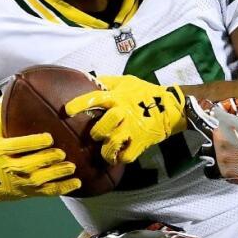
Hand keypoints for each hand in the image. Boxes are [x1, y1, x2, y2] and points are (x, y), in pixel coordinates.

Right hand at [0, 104, 80, 204]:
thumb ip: (0, 114)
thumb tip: (11, 89)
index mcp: (0, 151)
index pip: (18, 146)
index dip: (33, 143)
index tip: (49, 138)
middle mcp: (9, 167)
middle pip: (30, 165)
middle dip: (47, 159)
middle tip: (62, 152)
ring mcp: (19, 182)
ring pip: (40, 180)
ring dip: (57, 174)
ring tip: (72, 166)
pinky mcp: (27, 192)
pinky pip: (46, 192)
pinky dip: (62, 188)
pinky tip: (76, 182)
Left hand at [65, 75, 186, 163]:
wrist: (170, 107)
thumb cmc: (145, 92)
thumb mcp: (126, 81)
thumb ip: (107, 82)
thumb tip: (89, 79)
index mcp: (117, 98)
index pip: (95, 99)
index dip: (79, 105)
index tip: (67, 110)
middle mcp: (122, 113)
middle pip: (102, 127)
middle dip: (95, 133)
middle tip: (95, 135)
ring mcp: (132, 129)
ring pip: (112, 143)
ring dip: (105, 149)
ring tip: (104, 151)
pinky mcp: (141, 142)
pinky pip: (126, 155)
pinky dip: (119, 158)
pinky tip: (117, 157)